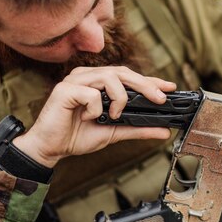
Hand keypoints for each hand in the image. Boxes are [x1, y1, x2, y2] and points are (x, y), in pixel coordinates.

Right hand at [13, 66, 175, 166]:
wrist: (51, 149)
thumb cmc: (77, 136)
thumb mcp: (115, 132)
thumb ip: (138, 129)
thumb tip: (164, 131)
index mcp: (99, 82)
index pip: (129, 77)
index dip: (150, 80)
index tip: (170, 88)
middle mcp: (88, 76)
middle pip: (123, 72)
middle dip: (144, 85)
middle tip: (159, 99)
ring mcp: (75, 80)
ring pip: (109, 77)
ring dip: (120, 97)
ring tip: (116, 115)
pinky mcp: (64, 89)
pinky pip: (90, 93)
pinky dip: (96, 108)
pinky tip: (90, 117)